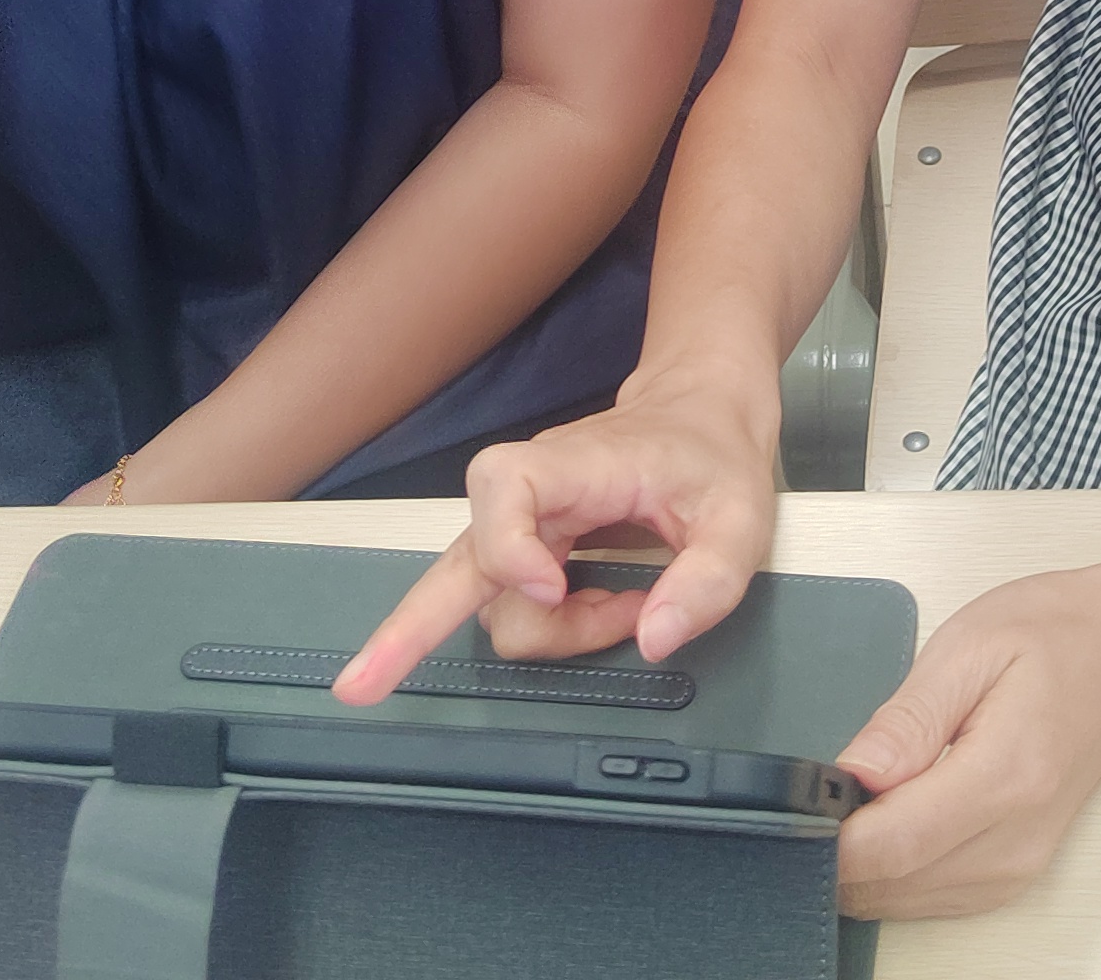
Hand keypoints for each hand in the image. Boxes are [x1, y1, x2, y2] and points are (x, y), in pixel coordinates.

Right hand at [334, 370, 780, 698]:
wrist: (701, 412)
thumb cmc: (714, 455)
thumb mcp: (742, 517)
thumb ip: (707, 581)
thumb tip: (653, 641)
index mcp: (574, 465)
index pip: (501, 486)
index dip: (509, 546)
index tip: (554, 586)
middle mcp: (532, 495)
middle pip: (458, 561)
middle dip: (408, 626)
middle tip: (359, 688)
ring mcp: (524, 526)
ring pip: (495, 603)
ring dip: (556, 631)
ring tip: (628, 612)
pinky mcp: (529, 550)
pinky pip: (515, 606)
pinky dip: (554, 628)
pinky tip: (606, 613)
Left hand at [830, 568, 1100, 919]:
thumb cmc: (1060, 637)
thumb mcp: (971, 645)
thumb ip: (907, 719)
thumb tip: (849, 774)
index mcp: (1006, 775)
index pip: (894, 844)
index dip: (828, 837)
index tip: (795, 802)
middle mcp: (1016, 839)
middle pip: (892, 885)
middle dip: (834, 848)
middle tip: (813, 788)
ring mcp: (1018, 867)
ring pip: (904, 902)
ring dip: (861, 863)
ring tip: (853, 795)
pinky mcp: (1012, 876)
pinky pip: (928, 898)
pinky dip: (893, 870)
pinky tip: (886, 820)